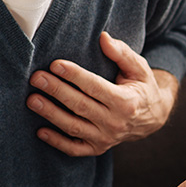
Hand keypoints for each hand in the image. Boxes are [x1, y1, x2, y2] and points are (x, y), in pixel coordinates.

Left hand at [28, 31, 178, 155]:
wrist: (153, 117)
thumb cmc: (142, 88)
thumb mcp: (139, 68)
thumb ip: (122, 53)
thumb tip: (103, 37)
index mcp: (127, 101)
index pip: (95, 87)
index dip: (74, 75)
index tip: (55, 64)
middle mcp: (116, 122)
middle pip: (80, 105)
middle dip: (56, 90)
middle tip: (36, 78)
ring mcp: (106, 138)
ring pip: (73, 126)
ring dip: (51, 113)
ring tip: (32, 100)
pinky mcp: (97, 148)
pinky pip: (74, 149)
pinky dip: (56, 142)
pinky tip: (40, 130)